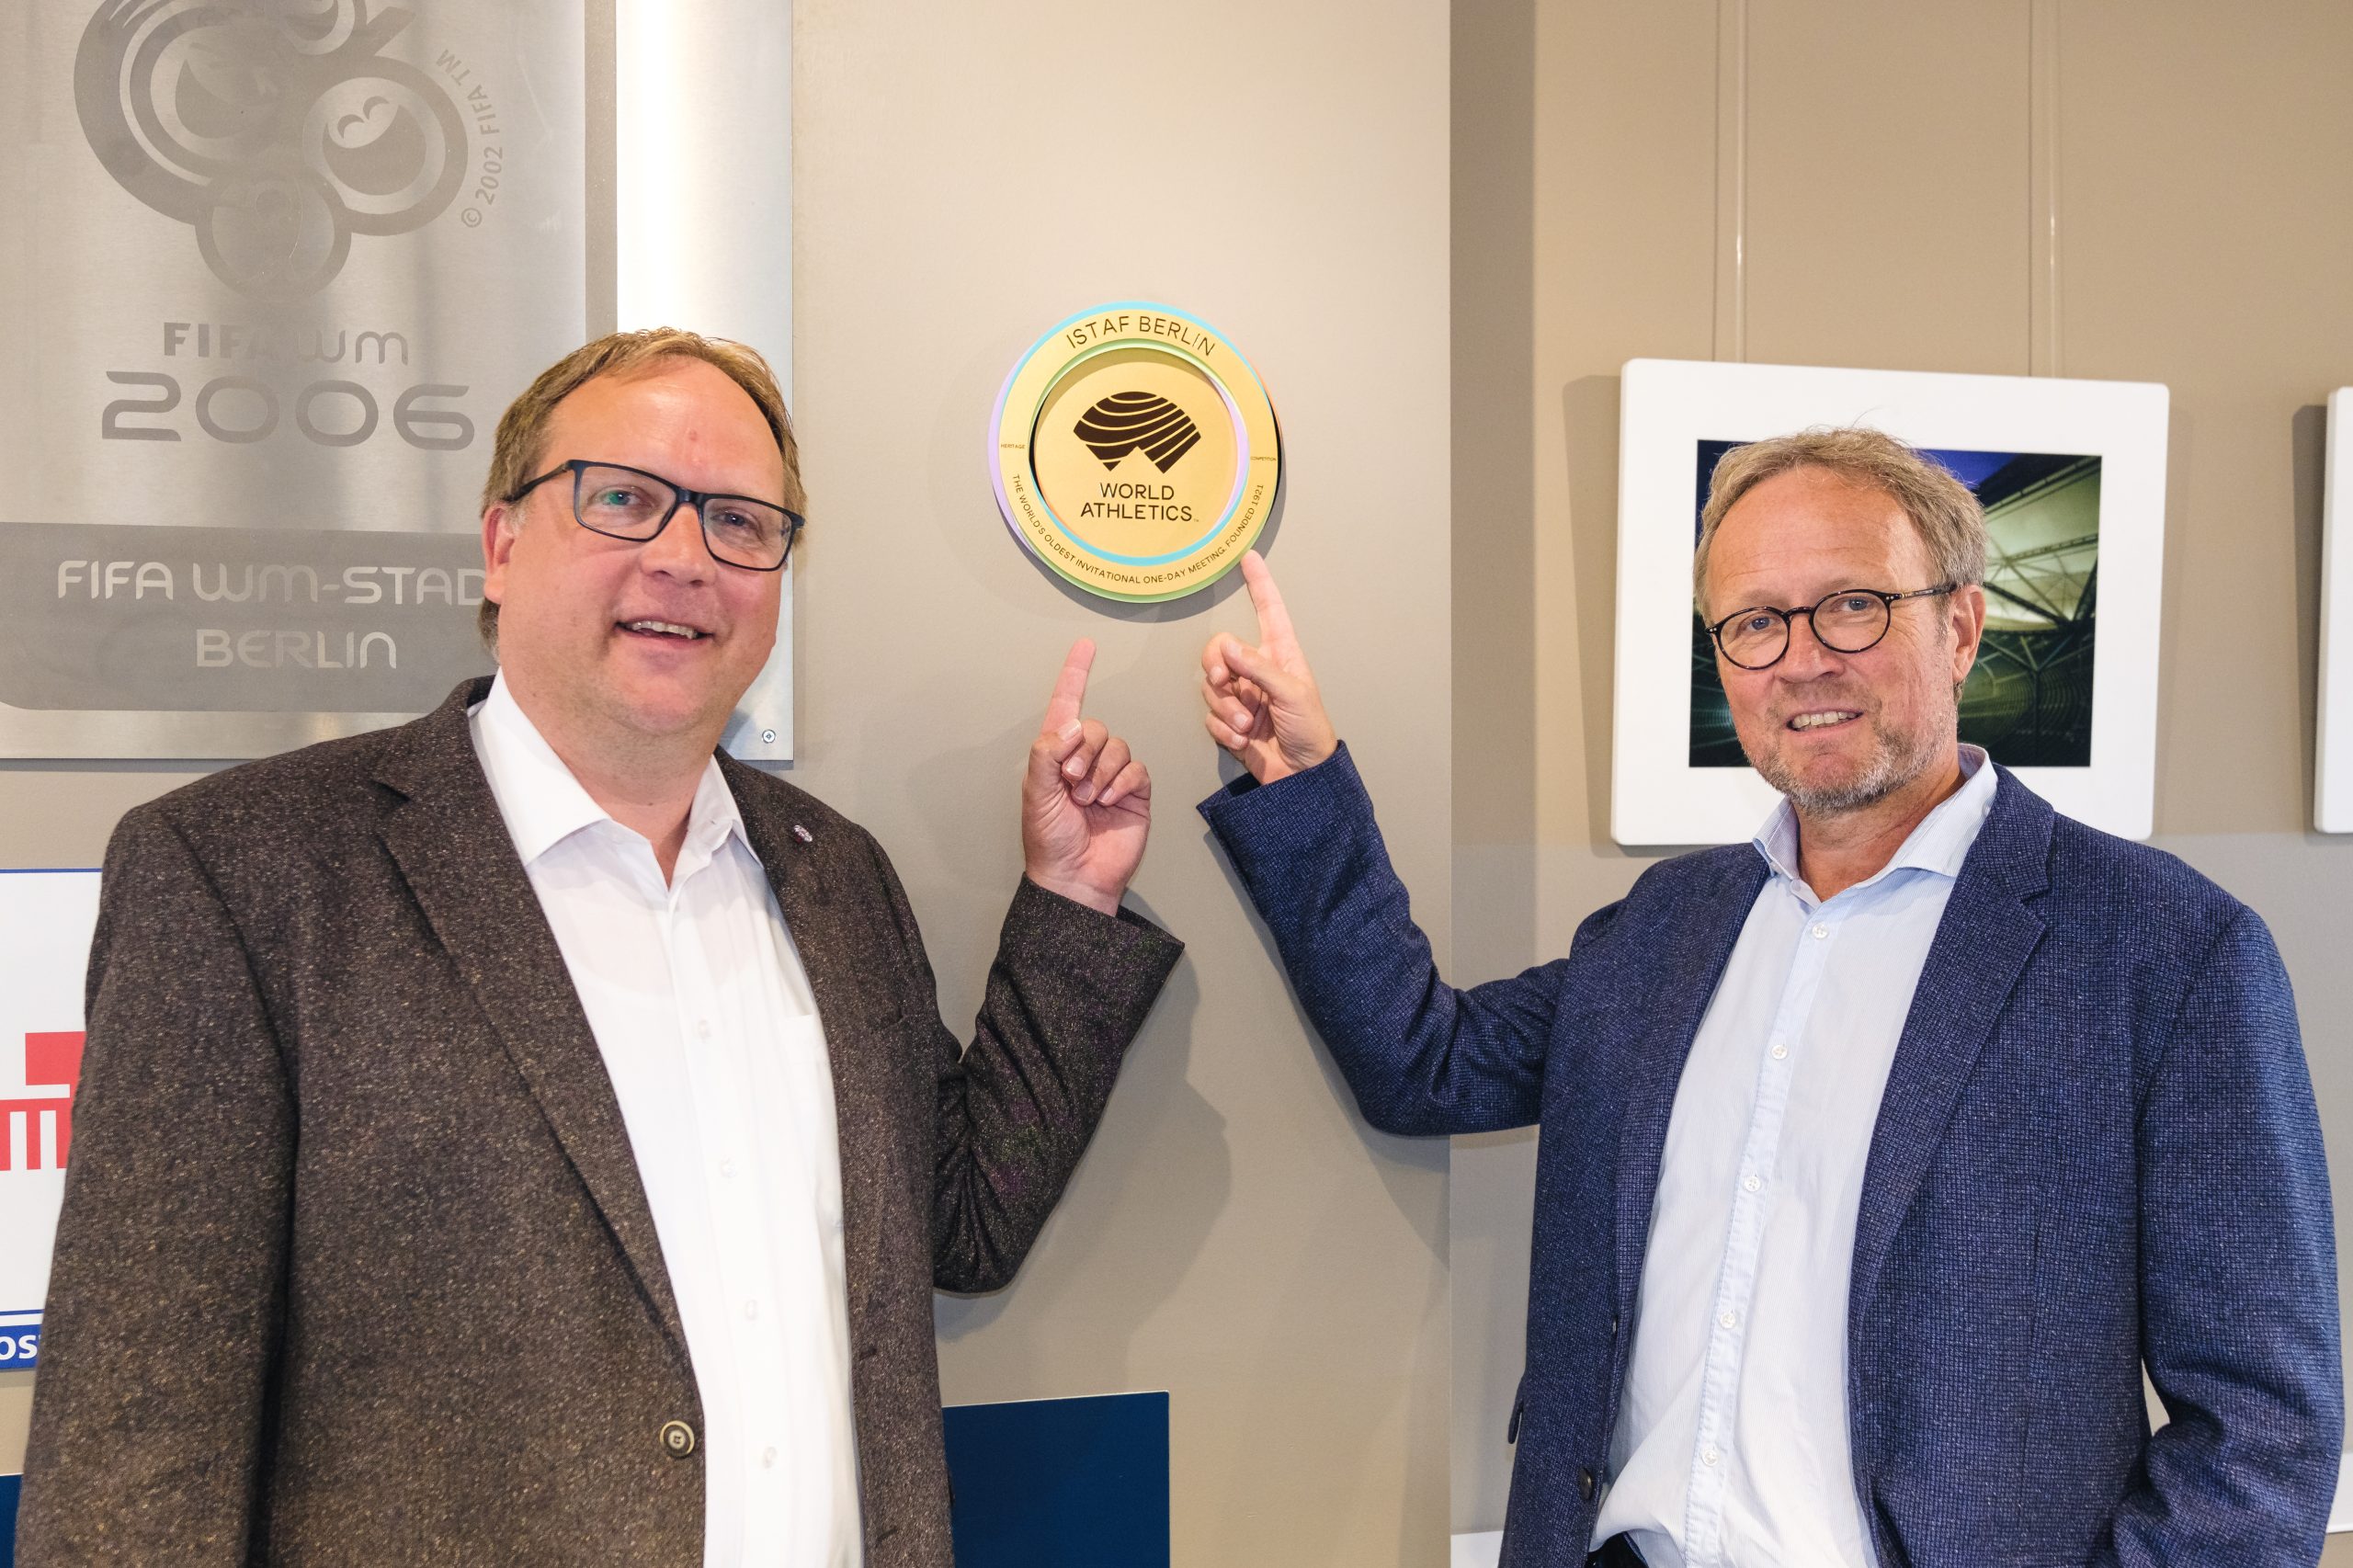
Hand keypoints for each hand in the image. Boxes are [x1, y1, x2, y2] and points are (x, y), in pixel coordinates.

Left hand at [1022, 640, 1149, 915]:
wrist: (1075, 876)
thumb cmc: (1049, 839)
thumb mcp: (1036, 792)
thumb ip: (1048, 752)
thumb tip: (1074, 725)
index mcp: (1056, 755)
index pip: (1067, 705)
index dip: (1075, 675)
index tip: (1085, 646)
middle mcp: (1085, 760)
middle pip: (1096, 727)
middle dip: (1083, 753)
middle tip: (1070, 784)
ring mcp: (1111, 776)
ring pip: (1117, 747)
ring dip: (1101, 772)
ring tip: (1088, 800)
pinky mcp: (1134, 792)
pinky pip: (1135, 769)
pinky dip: (1121, 783)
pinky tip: (1108, 803)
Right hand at [1200, 551, 1336, 784]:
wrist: (1302, 777)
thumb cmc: (1310, 730)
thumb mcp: (1291, 693)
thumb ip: (1258, 668)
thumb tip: (1228, 647)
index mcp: (1280, 655)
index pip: (1268, 610)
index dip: (1259, 583)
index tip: (1249, 557)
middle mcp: (1258, 671)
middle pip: (1219, 650)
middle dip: (1216, 668)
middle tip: (1223, 684)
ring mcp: (1242, 696)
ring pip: (1210, 687)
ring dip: (1225, 708)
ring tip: (1245, 726)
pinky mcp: (1229, 722)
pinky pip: (1210, 716)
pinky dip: (1223, 730)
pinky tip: (1243, 741)